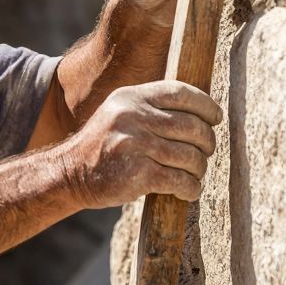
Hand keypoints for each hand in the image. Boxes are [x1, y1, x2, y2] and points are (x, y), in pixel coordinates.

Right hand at [56, 80, 221, 208]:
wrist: (69, 173)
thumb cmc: (103, 145)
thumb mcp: (120, 113)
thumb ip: (152, 108)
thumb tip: (201, 114)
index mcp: (131, 97)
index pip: (180, 93)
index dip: (206, 105)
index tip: (216, 118)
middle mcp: (132, 117)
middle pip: (191, 126)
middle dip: (207, 142)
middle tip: (207, 152)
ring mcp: (134, 145)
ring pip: (189, 156)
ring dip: (199, 169)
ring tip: (195, 174)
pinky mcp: (137, 174)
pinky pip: (179, 180)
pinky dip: (191, 188)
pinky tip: (188, 191)